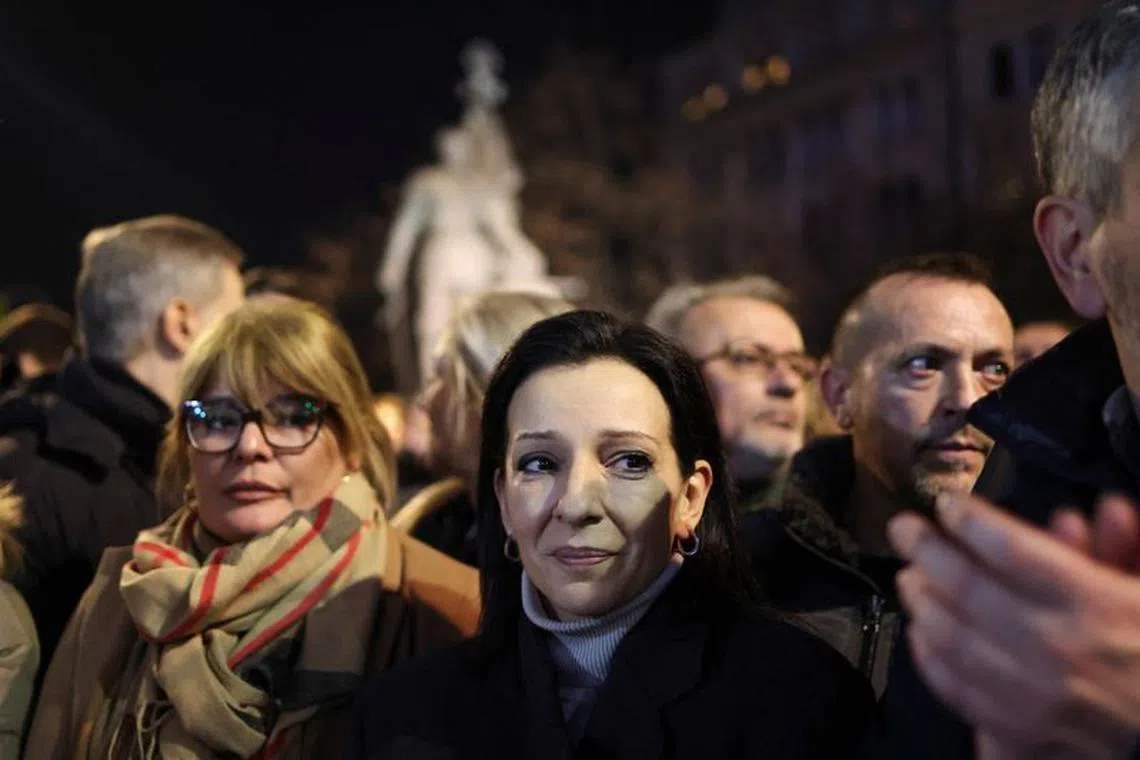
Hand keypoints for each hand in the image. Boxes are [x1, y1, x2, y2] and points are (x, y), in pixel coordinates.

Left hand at [888, 493, 1139, 758]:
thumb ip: (1119, 552)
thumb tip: (1104, 507)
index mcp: (1096, 605)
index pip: (1011, 550)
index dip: (970, 520)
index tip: (948, 503)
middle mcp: (1059, 647)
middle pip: (967, 588)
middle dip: (926, 550)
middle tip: (904, 528)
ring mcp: (1035, 694)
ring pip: (952, 638)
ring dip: (921, 600)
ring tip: (909, 575)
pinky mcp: (1021, 731)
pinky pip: (957, 689)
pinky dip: (929, 656)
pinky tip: (920, 630)